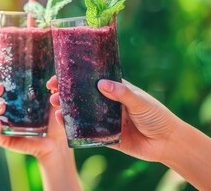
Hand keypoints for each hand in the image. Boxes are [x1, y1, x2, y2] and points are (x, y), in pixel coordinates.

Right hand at [0, 67, 66, 159]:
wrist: (61, 141)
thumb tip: (50, 83)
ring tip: (2, 107)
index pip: (0, 80)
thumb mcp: (60, 98)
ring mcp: (6, 122)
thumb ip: (57, 87)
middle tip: (1, 88)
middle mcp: (8, 106)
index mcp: (16, 93)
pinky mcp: (9, 139)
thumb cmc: (57, 116)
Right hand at [47, 75, 182, 161]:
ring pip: (81, 114)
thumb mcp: (139, 101)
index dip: (75, 77)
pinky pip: (86, 132)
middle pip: (82, 96)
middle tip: (52, 91)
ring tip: (55, 106)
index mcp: (115, 90)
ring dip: (67, 109)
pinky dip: (74, 128)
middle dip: (65, 93)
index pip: (91, 80)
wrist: (167, 142)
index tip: (59, 75)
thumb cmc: (156, 115)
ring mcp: (104, 120)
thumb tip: (101, 83)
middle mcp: (106, 104)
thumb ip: (122, 93)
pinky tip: (64, 123)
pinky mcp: (104, 136)